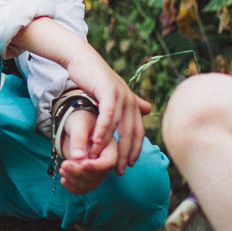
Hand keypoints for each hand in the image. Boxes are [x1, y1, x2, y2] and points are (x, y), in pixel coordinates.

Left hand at [57, 107, 113, 193]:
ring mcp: (97, 168)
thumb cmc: (78, 119)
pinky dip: (73, 187)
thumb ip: (79, 139)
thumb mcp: (78, 124)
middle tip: (64, 165)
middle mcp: (105, 159)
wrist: (73, 123)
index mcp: (109, 146)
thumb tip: (78, 157)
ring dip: (75, 180)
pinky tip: (63, 180)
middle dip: (80, 173)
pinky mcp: (88, 173)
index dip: (96, 167)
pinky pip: (84, 186)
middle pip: (99, 175)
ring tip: (61, 169)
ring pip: (91, 183)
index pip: (108, 162)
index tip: (81, 164)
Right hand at [62, 50, 150, 173]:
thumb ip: (131, 103)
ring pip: (117, 126)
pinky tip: (96, 142)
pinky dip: (102, 130)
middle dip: (125, 153)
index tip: (128, 166)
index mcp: (133, 103)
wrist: (82, 60)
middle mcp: (130, 100)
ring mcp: (121, 95)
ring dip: (108, 144)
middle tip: (118, 170)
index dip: (134, 150)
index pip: (138, 132)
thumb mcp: (115, 94)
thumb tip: (149, 109)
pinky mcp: (109, 91)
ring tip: (99, 159)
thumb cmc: (96, 78)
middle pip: (131, 132)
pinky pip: (107, 115)